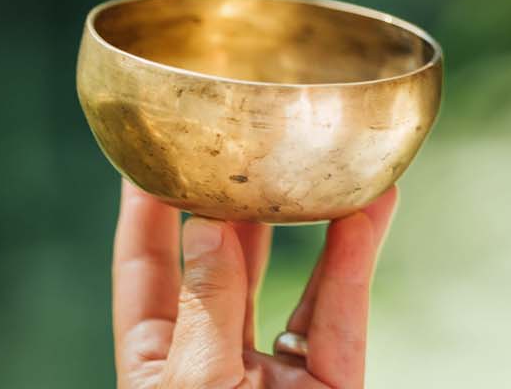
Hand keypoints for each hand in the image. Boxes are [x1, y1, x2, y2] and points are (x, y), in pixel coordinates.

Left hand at [112, 181, 396, 388]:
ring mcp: (277, 380)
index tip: (151, 155)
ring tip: (326, 169)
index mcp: (160, 367)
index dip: (147, 214)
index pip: (147, 274)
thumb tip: (207, 227)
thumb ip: (207, 306)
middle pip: (226, 270)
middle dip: (238, 207)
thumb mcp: (194, 384)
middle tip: (248, 146)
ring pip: (298, 289)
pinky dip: (355, 270)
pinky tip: (363, 220)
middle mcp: (217, 365)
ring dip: (316, 228)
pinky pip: (343, 321)